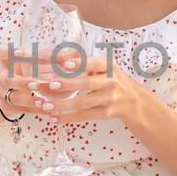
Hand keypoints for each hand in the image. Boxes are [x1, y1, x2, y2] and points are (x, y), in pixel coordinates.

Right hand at [0, 50, 75, 116]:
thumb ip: (58, 57)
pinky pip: (19, 110)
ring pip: (12, 97)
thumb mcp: (44, 61)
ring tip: (43, 102)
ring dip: (28, 100)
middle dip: (22, 82)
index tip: (23, 51)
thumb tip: (76, 54)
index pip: (2, 52)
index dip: (10, 52)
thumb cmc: (36, 69)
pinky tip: (48, 110)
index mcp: (7, 60)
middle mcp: (1, 75)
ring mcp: (2, 91)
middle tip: (37, 85)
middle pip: (7, 79)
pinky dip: (33, 110)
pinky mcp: (6, 106)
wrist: (22, 90)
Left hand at [26, 55, 148, 125]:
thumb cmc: (109, 78)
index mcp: (108, 66)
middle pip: (86, 83)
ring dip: (62, 105)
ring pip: (83, 103)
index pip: (94, 63)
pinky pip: (84, 116)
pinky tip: (54, 117)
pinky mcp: (106, 113)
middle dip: (66, 84)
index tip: (64, 64)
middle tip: (48, 84)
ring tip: (45, 105)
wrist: (132, 100)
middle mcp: (111, 81)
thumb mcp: (102, 66)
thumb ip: (82, 61)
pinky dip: (68, 118)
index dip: (80, 63)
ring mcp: (109, 98)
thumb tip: (56, 57)